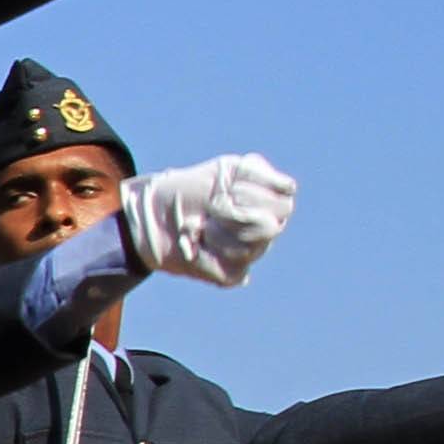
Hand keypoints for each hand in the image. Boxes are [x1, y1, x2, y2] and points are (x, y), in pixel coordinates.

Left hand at [117, 154, 295, 288]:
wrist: (153, 216)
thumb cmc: (191, 189)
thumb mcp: (225, 170)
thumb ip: (259, 172)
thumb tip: (290, 188)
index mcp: (268, 202)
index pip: (285, 197)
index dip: (254, 190)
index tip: (228, 187)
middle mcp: (267, 228)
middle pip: (274, 223)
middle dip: (236, 211)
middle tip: (212, 206)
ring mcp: (252, 252)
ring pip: (253, 246)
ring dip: (219, 231)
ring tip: (202, 225)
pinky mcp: (233, 273)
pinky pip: (232, 266)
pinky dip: (207, 252)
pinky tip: (196, 244)